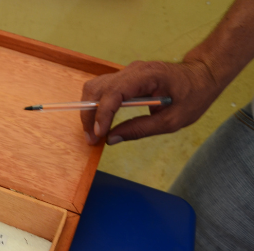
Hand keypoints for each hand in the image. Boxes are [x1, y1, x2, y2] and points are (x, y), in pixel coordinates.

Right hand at [81, 60, 221, 144]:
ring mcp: (127, 72)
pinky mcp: (125, 77)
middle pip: (97, 88)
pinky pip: (102, 88)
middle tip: (91, 138)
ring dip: (89, 109)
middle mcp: (132, 70)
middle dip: (89, 114)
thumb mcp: (172, 120)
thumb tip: (111, 139)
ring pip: (95, 87)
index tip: (99, 135)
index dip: (102, 114)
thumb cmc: (193, 95)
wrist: (203, 75)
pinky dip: (96, 105)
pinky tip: (100, 121)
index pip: (114, 92)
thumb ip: (140, 129)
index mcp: (147, 76)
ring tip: (94, 132)